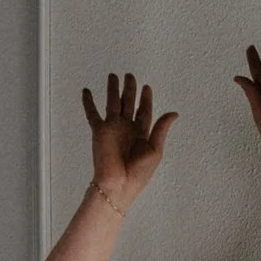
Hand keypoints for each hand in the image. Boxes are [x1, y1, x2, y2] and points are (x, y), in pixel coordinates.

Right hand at [81, 73, 174, 210]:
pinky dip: (88, 102)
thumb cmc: (138, 173)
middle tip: (130, 75)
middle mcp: (126, 129)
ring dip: (112, 89)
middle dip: (129, 89)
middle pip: (128, 103)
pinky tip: (86, 91)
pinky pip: (92, 114)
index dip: (146, 99)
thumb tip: (174, 113)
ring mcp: (112, 129)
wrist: (118, 185)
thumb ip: (161, 129)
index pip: (144, 111)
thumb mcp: (155, 150)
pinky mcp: (99, 131)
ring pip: (112, 103)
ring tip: (113, 76)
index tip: (146, 87)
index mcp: (141, 134)